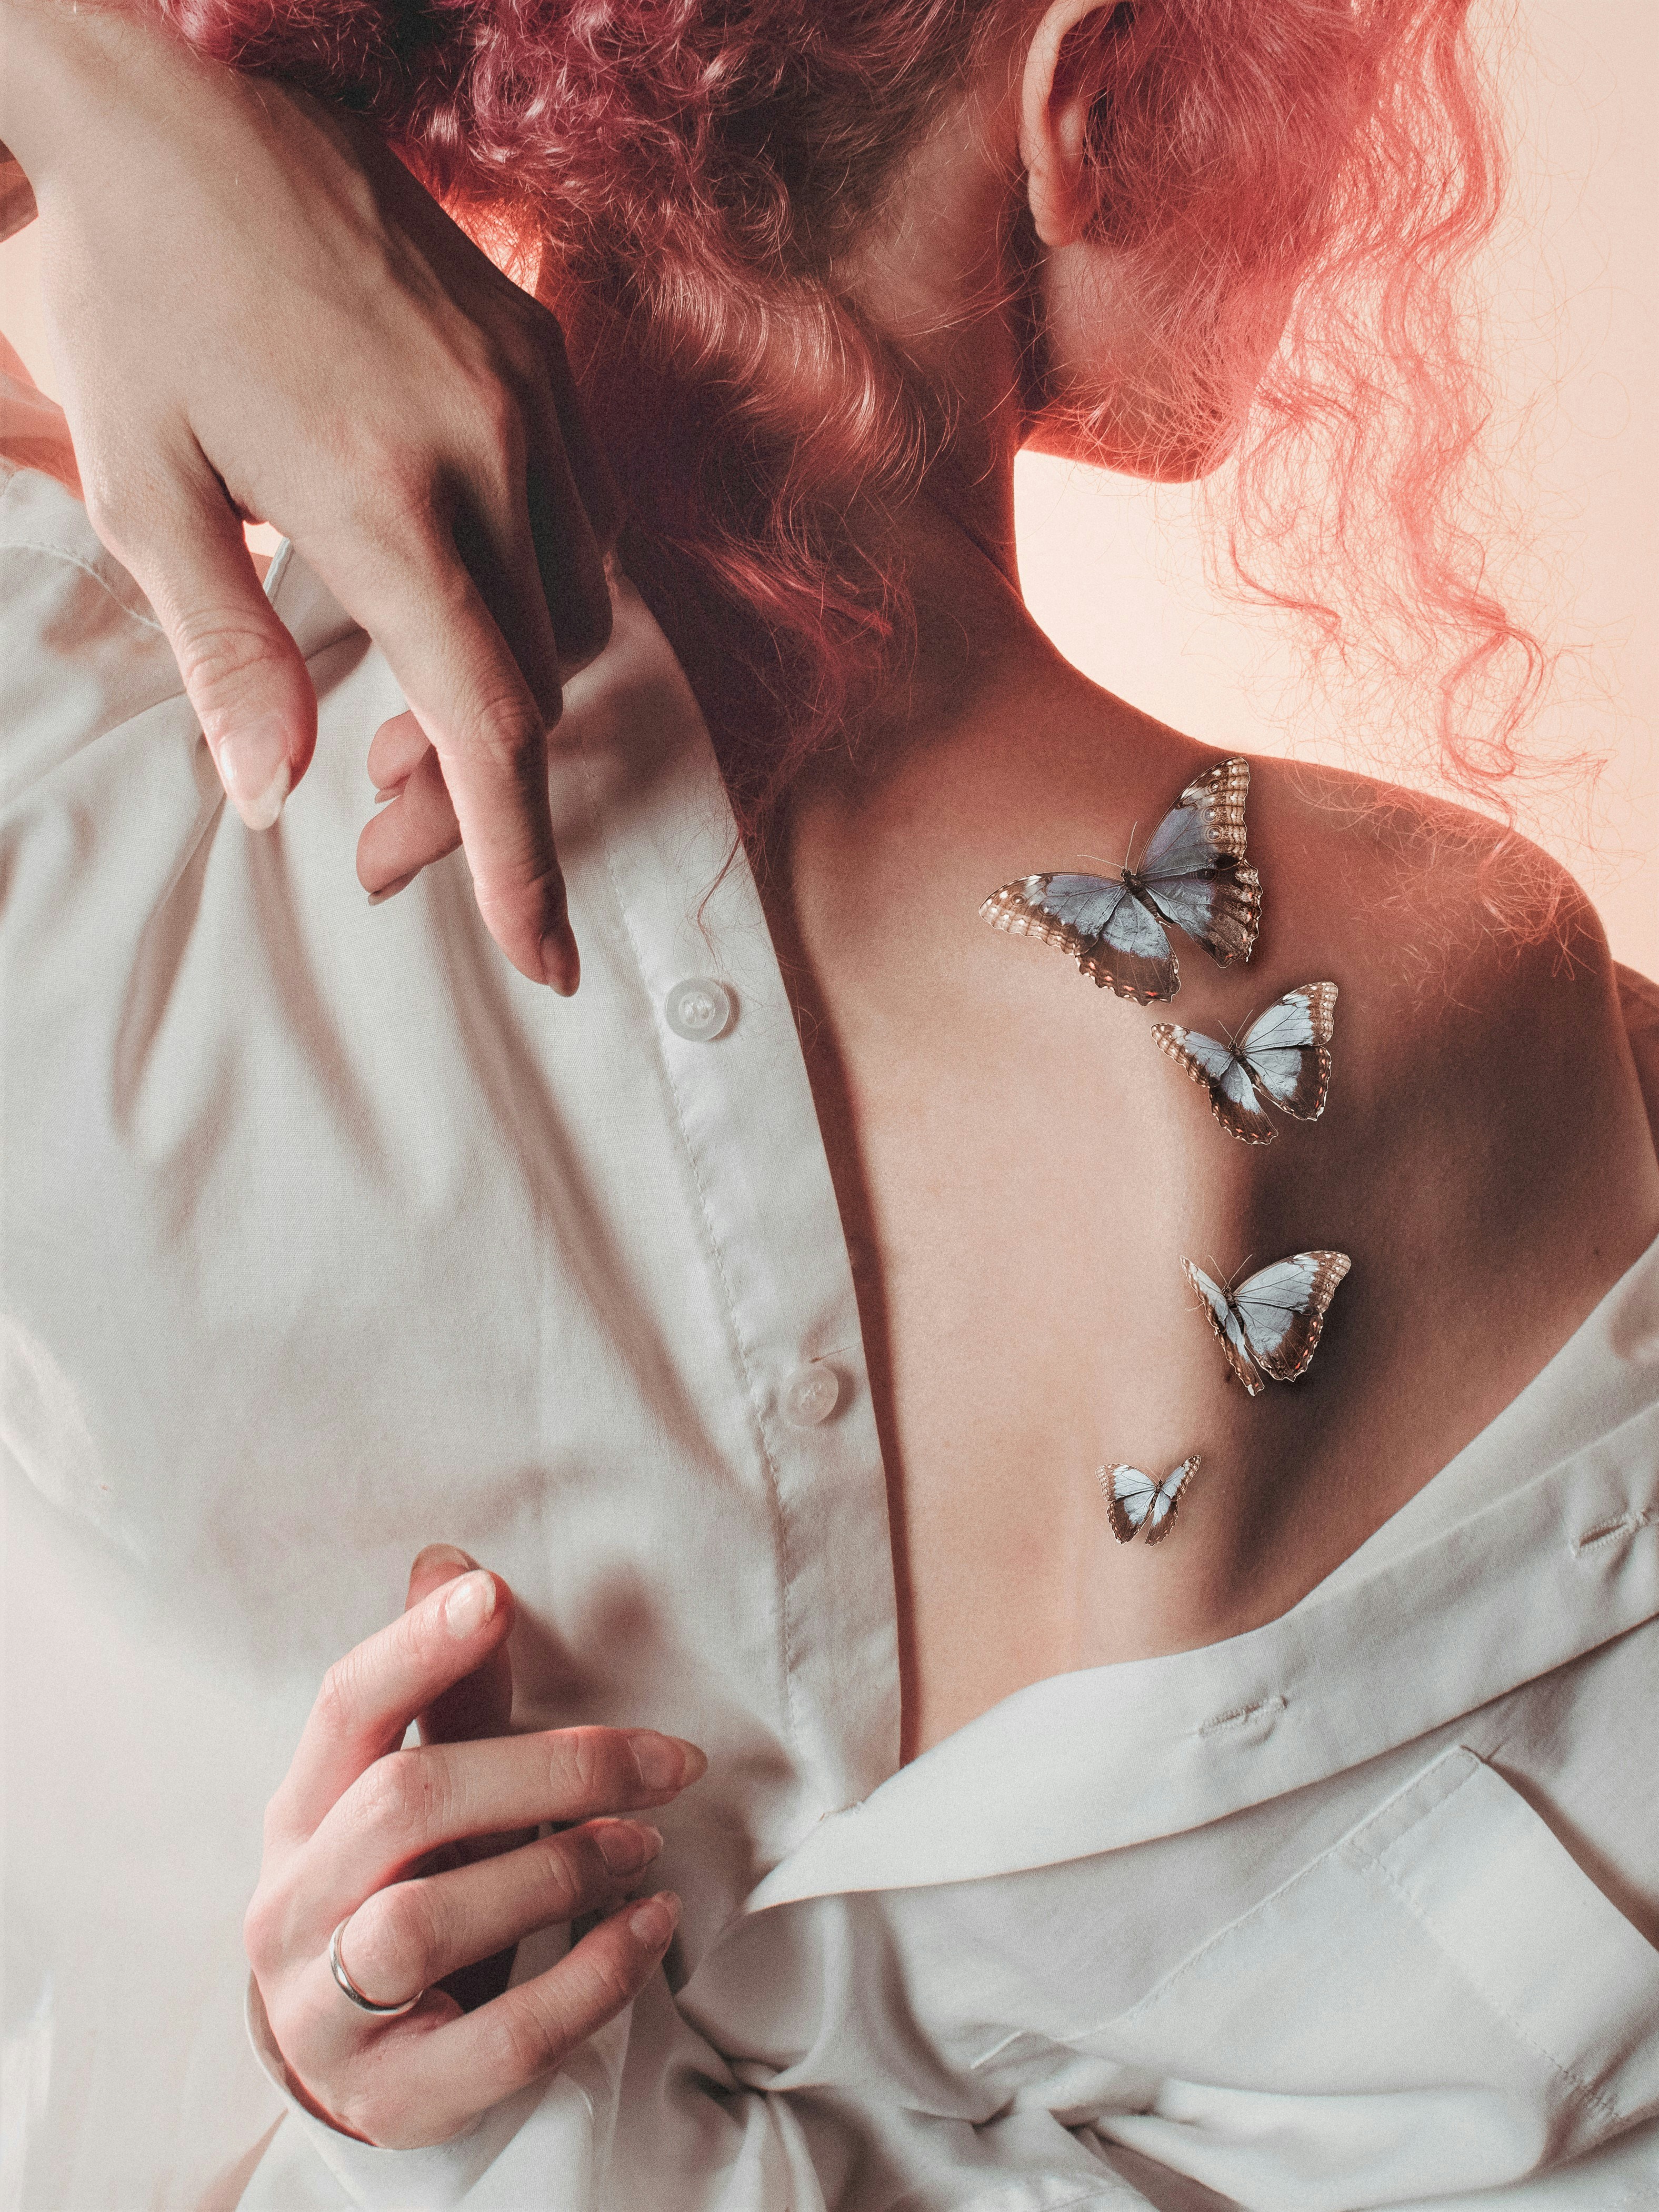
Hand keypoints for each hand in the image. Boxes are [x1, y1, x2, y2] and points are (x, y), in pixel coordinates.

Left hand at [0, 2, 617, 989]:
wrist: (183, 98)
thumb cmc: (135, 288)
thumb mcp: (143, 486)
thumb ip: (225, 650)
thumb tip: (274, 792)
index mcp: (385, 504)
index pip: (491, 729)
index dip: (519, 859)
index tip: (541, 954)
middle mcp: (488, 455)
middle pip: (534, 688)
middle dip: (473, 786)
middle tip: (381, 829)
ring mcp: (529, 399)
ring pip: (577, 610)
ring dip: (508, 688)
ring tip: (405, 709)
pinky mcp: (539, 355)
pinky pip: (583, 517)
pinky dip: (535, 590)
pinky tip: (455, 591)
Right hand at [244, 1551, 704, 2148]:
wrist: (365, 2062)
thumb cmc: (405, 1890)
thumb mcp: (420, 1797)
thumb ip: (448, 1693)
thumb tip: (451, 1563)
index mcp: (301, 1811)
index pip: (342, 1708)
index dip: (414, 1647)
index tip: (494, 1594)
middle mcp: (291, 1906)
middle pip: (405, 1803)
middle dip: (551, 1770)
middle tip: (663, 1764)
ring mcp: (326, 2010)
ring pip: (425, 1922)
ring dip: (559, 1870)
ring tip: (644, 1846)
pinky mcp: (393, 2096)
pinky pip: (500, 2037)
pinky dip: (592, 1976)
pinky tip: (651, 1926)